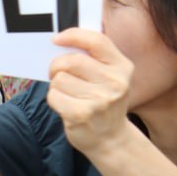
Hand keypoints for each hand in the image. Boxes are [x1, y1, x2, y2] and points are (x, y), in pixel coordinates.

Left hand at [48, 29, 132, 159]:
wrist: (111, 139)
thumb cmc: (105, 103)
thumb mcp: (112, 77)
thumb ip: (95, 59)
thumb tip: (64, 43)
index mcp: (123, 67)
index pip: (97, 41)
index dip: (74, 35)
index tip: (58, 39)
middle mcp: (114, 82)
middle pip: (72, 60)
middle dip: (57, 65)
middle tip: (56, 72)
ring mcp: (99, 99)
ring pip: (60, 78)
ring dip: (56, 84)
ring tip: (65, 92)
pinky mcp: (81, 114)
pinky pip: (54, 96)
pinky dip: (53, 98)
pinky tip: (64, 104)